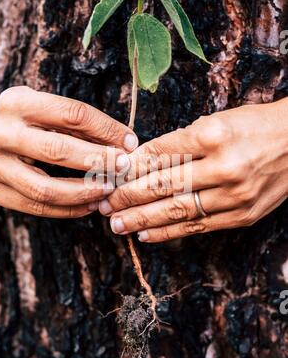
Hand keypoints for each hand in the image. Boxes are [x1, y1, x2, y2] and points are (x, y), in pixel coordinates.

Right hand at [0, 86, 137, 217]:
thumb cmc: (14, 118)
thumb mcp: (37, 105)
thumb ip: (71, 122)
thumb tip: (118, 141)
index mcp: (17, 103)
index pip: (72, 114)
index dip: (107, 129)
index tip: (129, 141)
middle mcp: (2, 133)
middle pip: (58, 151)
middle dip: (98, 161)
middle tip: (123, 167)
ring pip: (45, 188)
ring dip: (83, 192)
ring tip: (108, 190)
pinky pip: (35, 207)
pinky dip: (66, 210)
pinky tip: (88, 205)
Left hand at [99, 99, 287, 241]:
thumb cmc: (254, 126)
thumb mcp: (217, 121)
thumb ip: (181, 142)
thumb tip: (141, 162)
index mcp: (212, 134)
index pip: (159, 154)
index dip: (129, 167)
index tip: (108, 176)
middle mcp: (223, 167)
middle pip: (162, 185)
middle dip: (127, 196)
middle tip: (103, 203)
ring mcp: (234, 195)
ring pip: (176, 211)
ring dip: (141, 220)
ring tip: (115, 224)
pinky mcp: (242, 216)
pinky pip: (198, 227)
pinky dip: (168, 233)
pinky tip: (145, 235)